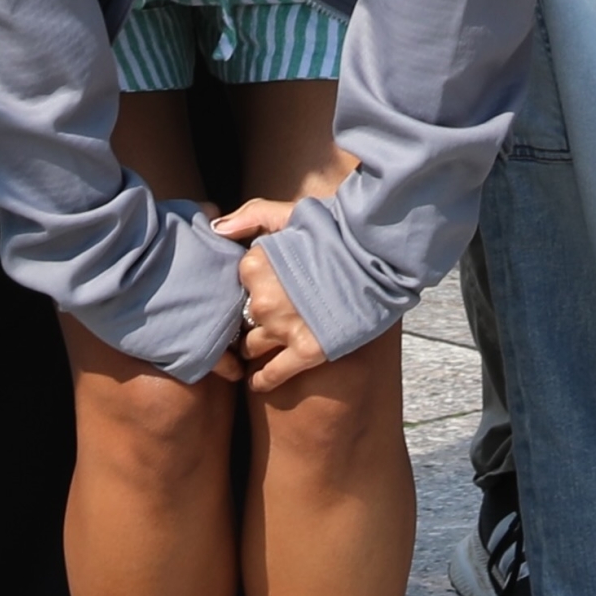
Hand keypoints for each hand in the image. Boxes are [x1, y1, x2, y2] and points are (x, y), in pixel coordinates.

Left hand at [214, 201, 333, 390]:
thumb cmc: (336, 229)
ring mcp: (283, 328)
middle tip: (271, 311)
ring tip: (265, 343)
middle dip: (253, 314)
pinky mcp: (306, 351)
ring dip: (256, 345)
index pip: (239, 282)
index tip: (263, 285)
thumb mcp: (291, 212)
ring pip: (252, 345)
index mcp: (256, 264)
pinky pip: (273, 374)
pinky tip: (257, 382)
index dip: (252, 284)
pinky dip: (263, 380)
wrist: (379, 253)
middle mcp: (263, 299)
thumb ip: (251, 216)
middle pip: (243, 316)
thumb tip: (216, 230)